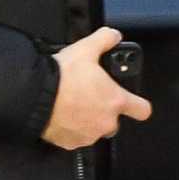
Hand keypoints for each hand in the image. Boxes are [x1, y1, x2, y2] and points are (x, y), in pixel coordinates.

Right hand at [42, 26, 151, 150]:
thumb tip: (113, 36)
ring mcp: (88, 135)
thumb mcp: (86, 48)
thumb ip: (105, 39)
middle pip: (114, 122)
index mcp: (115, 101)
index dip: (139, 105)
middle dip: (105, 112)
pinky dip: (70, 129)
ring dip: (87, 121)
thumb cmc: (62, 77)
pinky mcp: (70, 143)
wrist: (35, 97)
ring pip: (94, 130)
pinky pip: (75, 138)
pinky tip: (61, 115)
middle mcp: (105, 122)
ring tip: (72, 106)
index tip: (134, 102)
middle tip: (91, 99)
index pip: (142, 110)